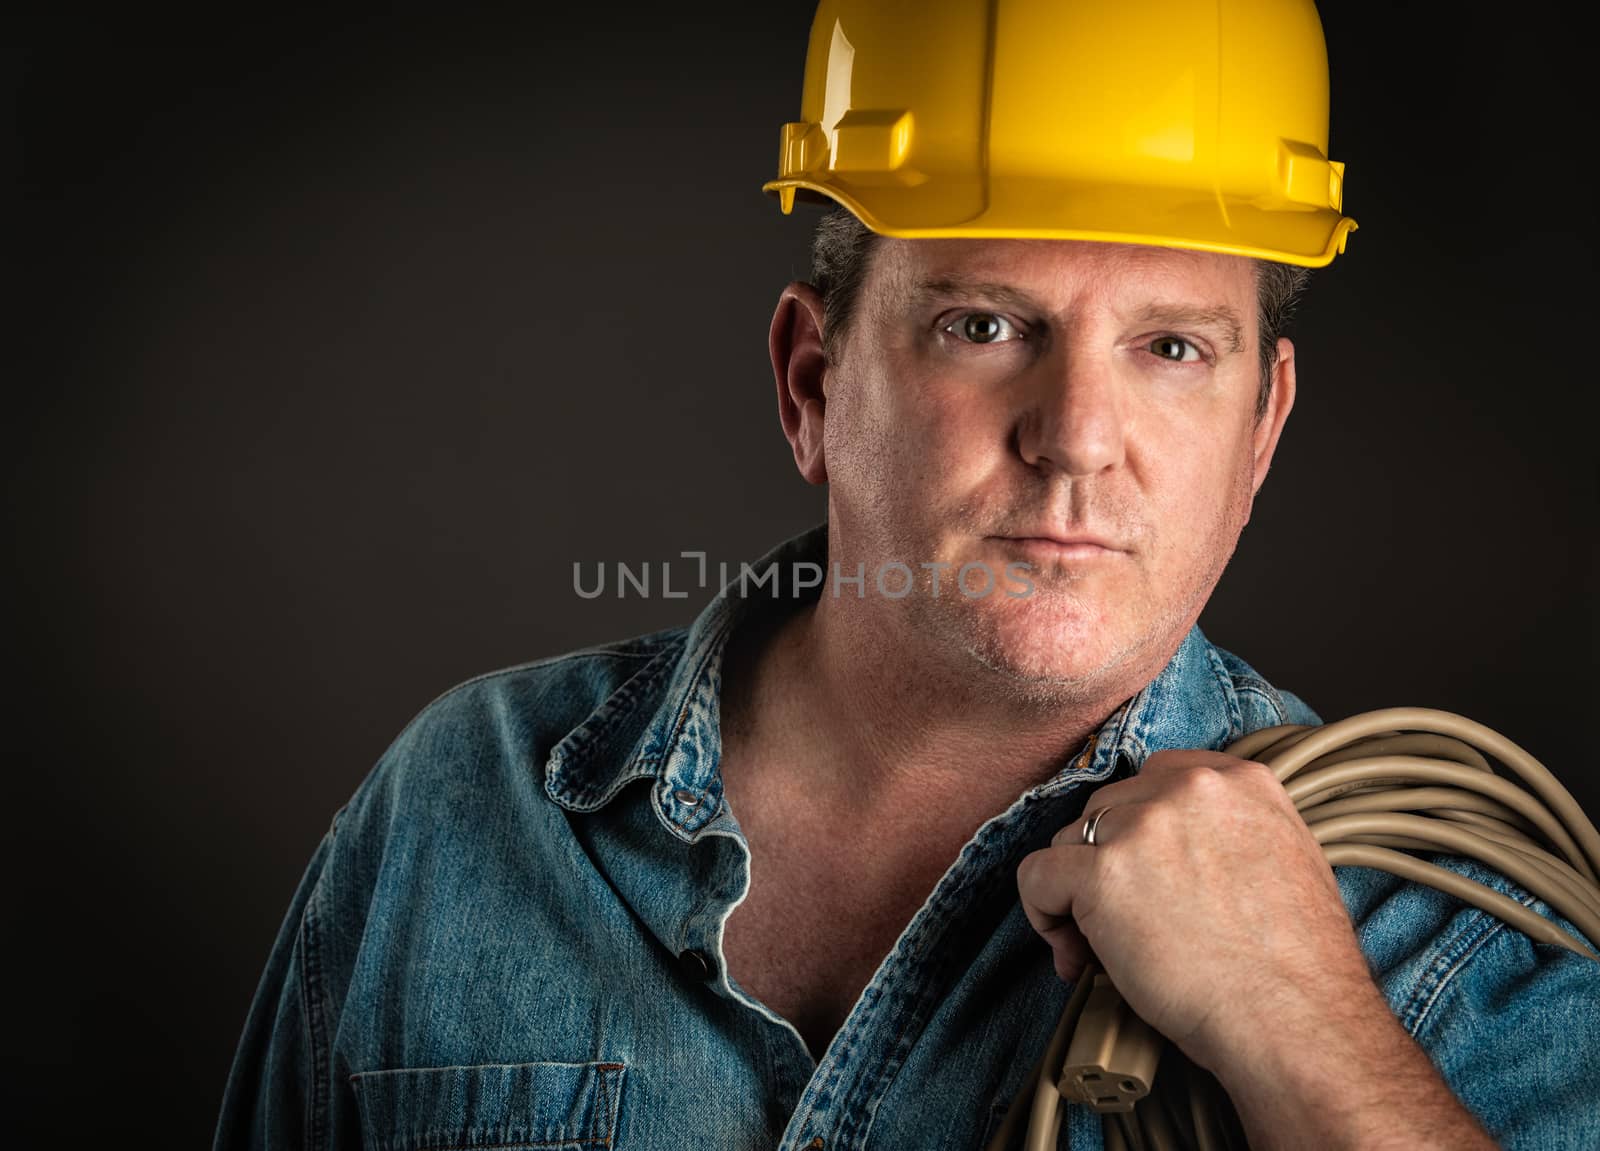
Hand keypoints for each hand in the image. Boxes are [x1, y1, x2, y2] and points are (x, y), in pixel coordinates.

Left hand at [1015, 749, 1376, 1071]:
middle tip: (1126, 925)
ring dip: (1076, 894)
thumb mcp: (1283, 858)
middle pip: (1108, 810)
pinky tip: (1073, 954)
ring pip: (1071, 841)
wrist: (1296, 1022)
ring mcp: (1143, 826)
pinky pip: (1037, 876)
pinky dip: (1044, 915)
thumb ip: (1226, 831)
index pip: (1154, 780)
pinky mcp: (1103, 873)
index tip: (1145, 877)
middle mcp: (1189, 789)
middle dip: (1108, 864)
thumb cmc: (1295, 965)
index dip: (1138, 832)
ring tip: (1105, 951)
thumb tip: (1170, 849)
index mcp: (1238, 781)